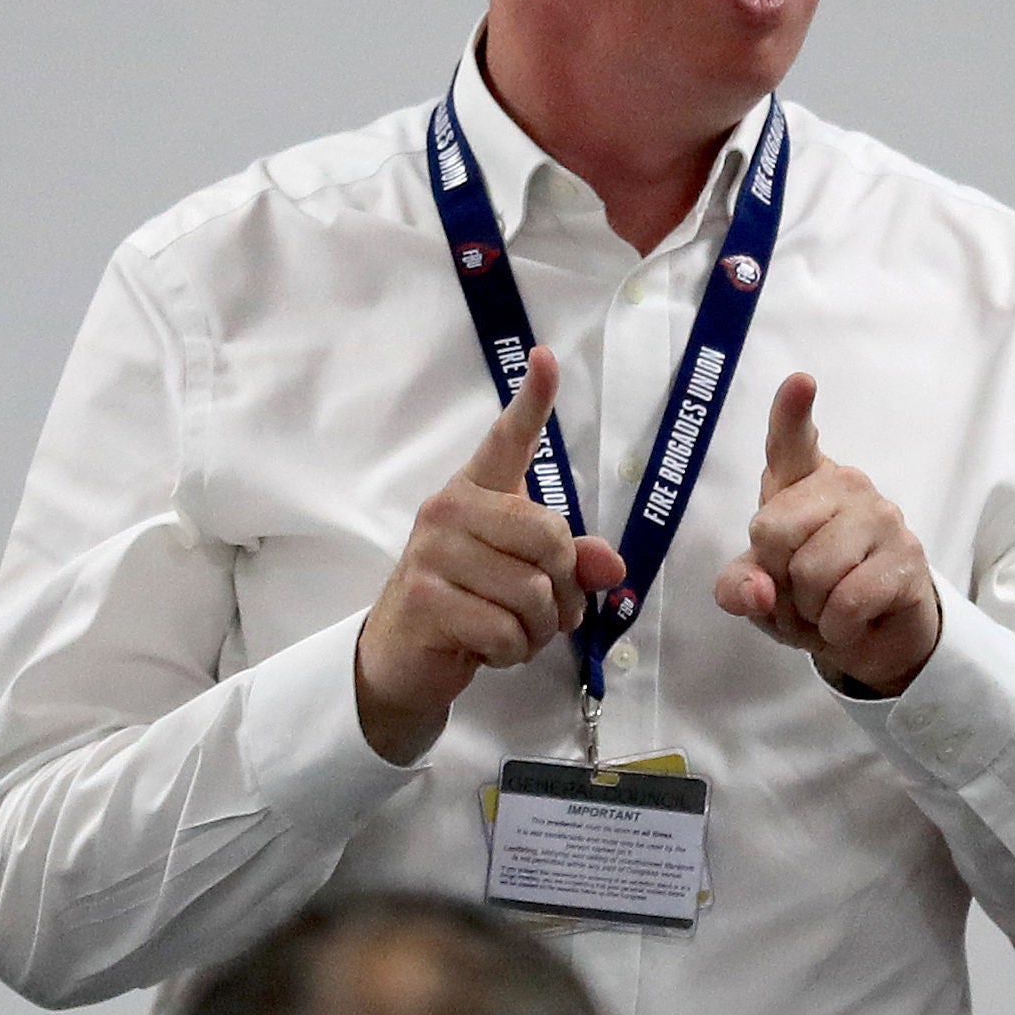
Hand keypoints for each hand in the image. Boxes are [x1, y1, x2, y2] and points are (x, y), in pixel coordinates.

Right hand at [356, 348, 625, 761]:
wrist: (403, 657)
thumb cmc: (470, 604)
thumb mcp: (527, 578)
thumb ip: (572, 564)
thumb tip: (611, 565)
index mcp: (476, 492)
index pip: (507, 440)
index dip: (532, 400)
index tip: (547, 358)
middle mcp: (449, 509)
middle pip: (551, 537)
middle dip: (565, 590)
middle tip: (548, 612)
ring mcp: (432, 552)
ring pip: (533, 591)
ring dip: (541, 629)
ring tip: (517, 632)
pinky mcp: (425, 599)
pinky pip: (507, 629)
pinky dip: (515, 652)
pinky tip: (490, 649)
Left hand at [714, 373, 941, 695]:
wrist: (872, 636)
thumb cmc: (808, 596)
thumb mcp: (759, 594)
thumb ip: (739, 587)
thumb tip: (759, 591)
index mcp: (800, 481)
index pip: (791, 441)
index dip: (791, 413)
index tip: (801, 381)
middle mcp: (844, 485)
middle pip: (773, 532)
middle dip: (776, 579)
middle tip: (799, 591)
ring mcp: (881, 515)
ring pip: (812, 571)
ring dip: (809, 610)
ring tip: (826, 606)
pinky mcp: (908, 556)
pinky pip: (847, 601)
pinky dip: (837, 627)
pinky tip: (850, 620)